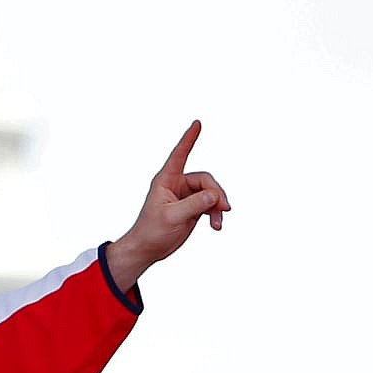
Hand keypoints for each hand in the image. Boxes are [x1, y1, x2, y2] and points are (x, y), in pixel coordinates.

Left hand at [103, 120, 229, 294]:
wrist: (148, 249)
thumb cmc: (152, 231)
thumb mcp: (172, 217)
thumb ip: (194, 205)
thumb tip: (214, 195)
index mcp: (166, 180)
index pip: (179, 154)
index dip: (188, 139)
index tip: (197, 123)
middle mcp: (177, 184)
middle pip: (205, 180)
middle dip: (216, 193)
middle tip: (223, 208)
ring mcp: (186, 196)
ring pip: (211, 193)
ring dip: (217, 206)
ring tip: (218, 222)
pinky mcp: (192, 207)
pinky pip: (210, 205)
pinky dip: (215, 214)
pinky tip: (216, 226)